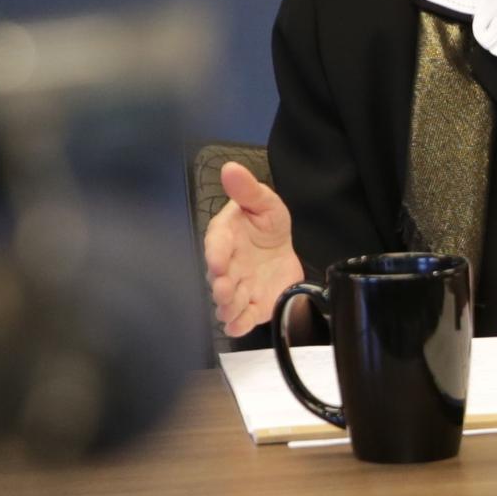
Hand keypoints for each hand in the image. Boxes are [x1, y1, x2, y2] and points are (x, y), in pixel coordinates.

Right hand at [205, 160, 304, 337]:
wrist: (280, 248)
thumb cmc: (266, 223)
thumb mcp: (264, 202)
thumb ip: (248, 189)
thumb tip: (231, 168)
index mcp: (225, 236)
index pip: (216, 244)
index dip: (216, 254)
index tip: (218, 261)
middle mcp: (226, 265)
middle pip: (218, 278)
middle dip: (220, 285)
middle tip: (223, 289)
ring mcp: (237, 288)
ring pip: (227, 301)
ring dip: (228, 306)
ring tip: (231, 309)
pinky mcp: (250, 305)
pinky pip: (241, 318)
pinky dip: (238, 325)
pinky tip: (237, 327)